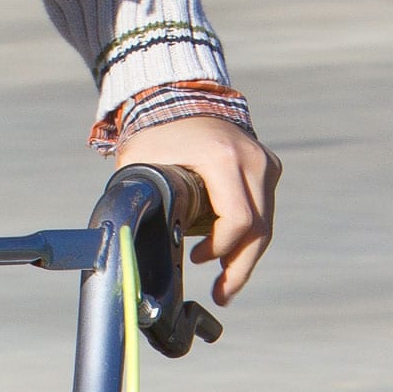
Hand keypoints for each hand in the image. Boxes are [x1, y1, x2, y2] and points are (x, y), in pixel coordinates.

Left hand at [114, 116, 280, 304]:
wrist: (179, 97)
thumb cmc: (154, 134)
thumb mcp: (138, 162)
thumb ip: (138, 198)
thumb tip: (124, 245)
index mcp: (221, 157)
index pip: (238, 219)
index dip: (222, 250)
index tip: (198, 260)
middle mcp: (251, 158)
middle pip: (259, 228)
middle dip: (241, 267)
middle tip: (224, 294)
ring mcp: (264, 161)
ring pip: (266, 222)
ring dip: (247, 254)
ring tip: (227, 283)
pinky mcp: (268, 165)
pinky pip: (265, 208)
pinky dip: (250, 232)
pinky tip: (230, 251)